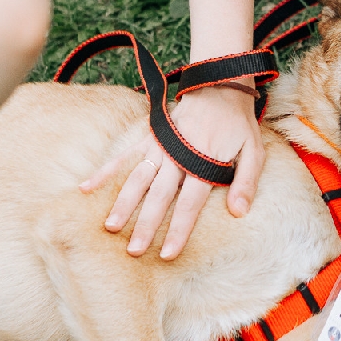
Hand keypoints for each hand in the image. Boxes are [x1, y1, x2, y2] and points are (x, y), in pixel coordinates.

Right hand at [80, 85, 264, 259]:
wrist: (219, 87)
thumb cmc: (238, 125)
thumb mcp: (254, 151)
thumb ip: (246, 182)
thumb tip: (239, 212)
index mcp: (204, 163)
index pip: (190, 204)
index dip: (178, 229)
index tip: (168, 254)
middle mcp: (178, 157)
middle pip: (159, 196)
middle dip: (145, 225)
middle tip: (133, 250)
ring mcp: (160, 147)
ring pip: (137, 179)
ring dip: (123, 204)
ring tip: (110, 226)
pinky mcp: (148, 138)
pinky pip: (123, 157)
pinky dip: (104, 172)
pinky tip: (85, 188)